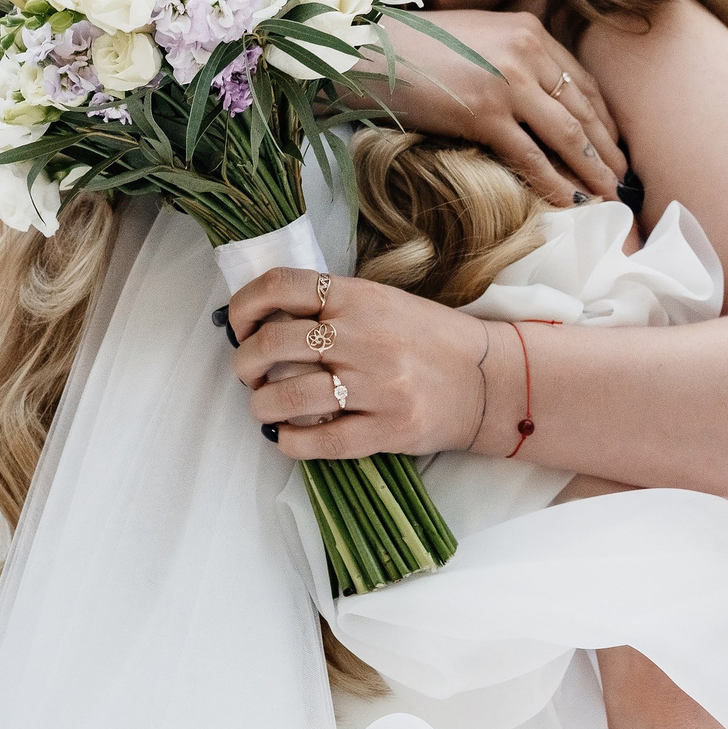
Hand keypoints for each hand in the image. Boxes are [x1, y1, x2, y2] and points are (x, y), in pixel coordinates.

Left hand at [226, 266, 499, 459]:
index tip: (237, 324)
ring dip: (261, 405)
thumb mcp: (382, 302)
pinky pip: (320, 441)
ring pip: (289, 396)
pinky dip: (290, 442)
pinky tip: (287, 437)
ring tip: (265, 407)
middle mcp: (363, 336)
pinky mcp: (387, 429)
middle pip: (273, 343)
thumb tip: (265, 318)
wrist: (489, 379)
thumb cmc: (430, 339)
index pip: (282, 286)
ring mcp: (375, 385)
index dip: (244, 305)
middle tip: (248, 373)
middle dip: (244, 362)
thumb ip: (332, 305)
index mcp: (359, 297)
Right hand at [361, 9, 623, 206]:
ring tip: (607, 194)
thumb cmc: (413, 47)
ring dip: (592, 169)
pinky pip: (530, 156)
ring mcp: (507, 82)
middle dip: (607, 147)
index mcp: (528, 30)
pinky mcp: (484, 113)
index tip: (614, 143)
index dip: (603, 117)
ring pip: (567, 135)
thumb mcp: (476, 38)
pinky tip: (570, 201)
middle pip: (583, 108)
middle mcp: (527, 51)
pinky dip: (554, 183)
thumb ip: (511, 58)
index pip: (581, 80)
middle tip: (622, 176)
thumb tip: (535, 97)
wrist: (366, 49)